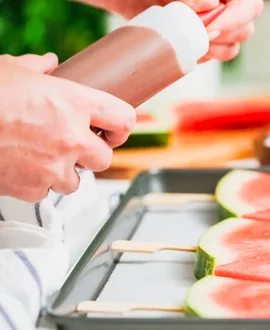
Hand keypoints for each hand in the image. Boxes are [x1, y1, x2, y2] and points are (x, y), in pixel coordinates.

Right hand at [0, 53, 135, 201]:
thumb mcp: (12, 70)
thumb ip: (38, 68)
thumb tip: (48, 64)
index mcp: (74, 103)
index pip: (124, 119)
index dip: (121, 125)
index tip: (114, 130)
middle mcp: (71, 137)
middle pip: (105, 158)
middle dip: (92, 154)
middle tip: (77, 146)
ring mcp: (54, 166)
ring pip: (77, 181)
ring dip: (65, 172)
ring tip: (44, 156)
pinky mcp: (32, 188)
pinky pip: (46, 191)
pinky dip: (38, 183)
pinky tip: (24, 166)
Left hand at [81, 0, 262, 61]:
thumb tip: (212, 3)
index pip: (249, 6)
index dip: (235, 19)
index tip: (208, 28)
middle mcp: (228, 6)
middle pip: (246, 28)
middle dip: (222, 36)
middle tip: (196, 35)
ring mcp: (220, 23)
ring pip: (234, 45)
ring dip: (214, 49)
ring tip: (190, 41)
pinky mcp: (208, 39)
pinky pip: (217, 56)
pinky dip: (204, 56)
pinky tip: (187, 49)